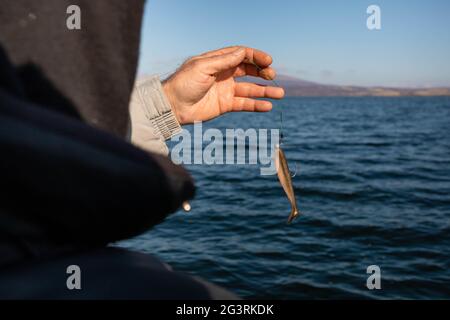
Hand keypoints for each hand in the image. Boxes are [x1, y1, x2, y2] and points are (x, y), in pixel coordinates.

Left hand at [162, 46, 284, 124]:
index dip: (255, 56)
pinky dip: (256, 105)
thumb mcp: (203, 67)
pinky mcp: (225, 105)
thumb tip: (244, 52)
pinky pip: (244, 104)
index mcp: (217, 61)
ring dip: (265, 90)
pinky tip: (268, 106)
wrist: (172, 106)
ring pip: (250, 88)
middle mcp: (224, 74)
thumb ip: (224, 61)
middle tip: (273, 75)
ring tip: (281, 93)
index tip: (268, 61)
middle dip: (262, 72)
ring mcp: (226, 90)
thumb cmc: (183, 83)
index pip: (241, 55)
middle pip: (249, 70)